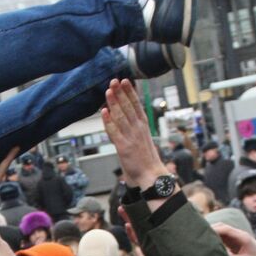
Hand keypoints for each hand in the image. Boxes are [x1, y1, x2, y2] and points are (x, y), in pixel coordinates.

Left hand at [102, 79, 166, 199]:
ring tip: (108, 90)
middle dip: (121, 93)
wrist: (151, 176)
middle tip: (114, 80)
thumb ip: (134, 130)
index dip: (130, 92)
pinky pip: (114, 131)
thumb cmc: (146, 161)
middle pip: (128, 107)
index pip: (136, 105)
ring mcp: (131, 137)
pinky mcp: (123, 147)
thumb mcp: (142, 141)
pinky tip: (104, 111)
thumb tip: (126, 121)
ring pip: (120, 116)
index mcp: (144, 126)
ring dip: (113, 102)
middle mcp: (138, 129)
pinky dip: (108, 121)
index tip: (126, 81)